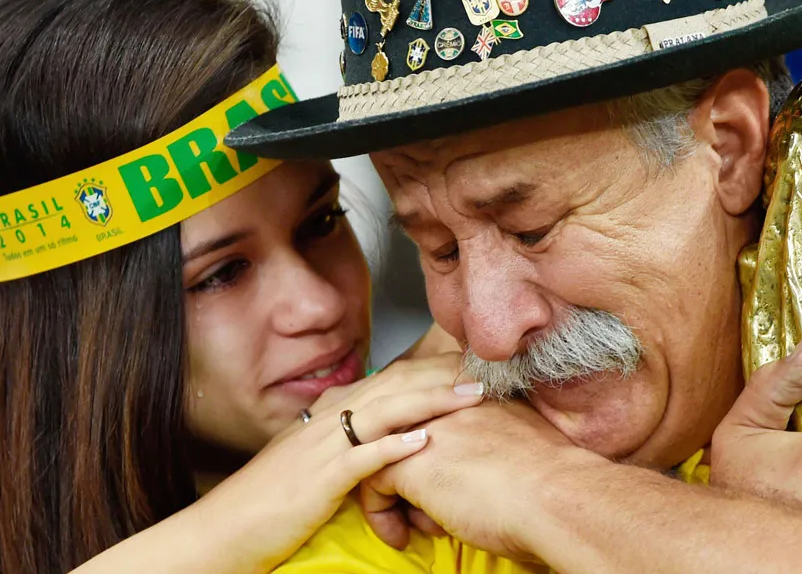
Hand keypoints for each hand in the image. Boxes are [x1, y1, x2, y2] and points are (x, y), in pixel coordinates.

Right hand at [197, 353, 483, 572]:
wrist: (221, 532)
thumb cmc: (268, 502)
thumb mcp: (310, 462)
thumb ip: (345, 445)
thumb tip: (384, 437)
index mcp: (327, 415)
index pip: (388, 382)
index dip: (430, 371)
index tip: (467, 365)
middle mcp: (326, 421)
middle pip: (394, 387)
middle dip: (442, 376)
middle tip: (485, 370)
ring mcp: (321, 448)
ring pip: (384, 412)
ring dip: (431, 401)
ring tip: (470, 395)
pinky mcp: (317, 481)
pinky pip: (359, 459)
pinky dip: (392, 448)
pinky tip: (423, 441)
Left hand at [362, 400, 587, 559]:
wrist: (556, 498)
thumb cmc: (555, 483)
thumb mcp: (524, 443)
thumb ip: (501, 440)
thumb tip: (498, 464)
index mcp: (480, 394)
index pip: (433, 409)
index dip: (429, 444)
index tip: (441, 476)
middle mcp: (447, 403)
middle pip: (404, 428)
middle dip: (401, 463)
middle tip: (410, 498)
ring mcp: (425, 429)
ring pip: (384, 455)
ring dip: (393, 492)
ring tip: (411, 523)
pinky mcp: (408, 462)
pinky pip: (373, 484)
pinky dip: (382, 515)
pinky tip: (402, 537)